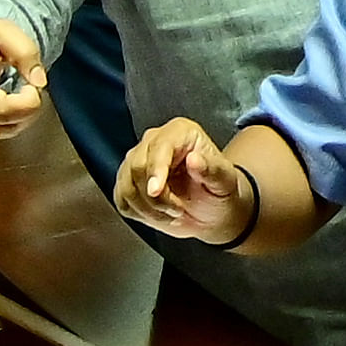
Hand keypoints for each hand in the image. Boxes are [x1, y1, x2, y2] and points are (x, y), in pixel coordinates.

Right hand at [113, 117, 257, 241]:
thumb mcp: (224, 180)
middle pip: (137, 167)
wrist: (210, 209)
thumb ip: (211, 169)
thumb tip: (194, 159)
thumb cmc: (218, 190)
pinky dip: (139, 213)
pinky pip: (122, 200)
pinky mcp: (127, 182)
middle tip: (178, 210)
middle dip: (156, 197)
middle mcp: (154, 141)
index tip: (156, 191)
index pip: (160, 147)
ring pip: (127, 186)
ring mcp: (137, 160)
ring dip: (148, 208)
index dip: (156, 170)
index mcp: (180, 132)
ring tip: (173, 213)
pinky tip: (159, 214)